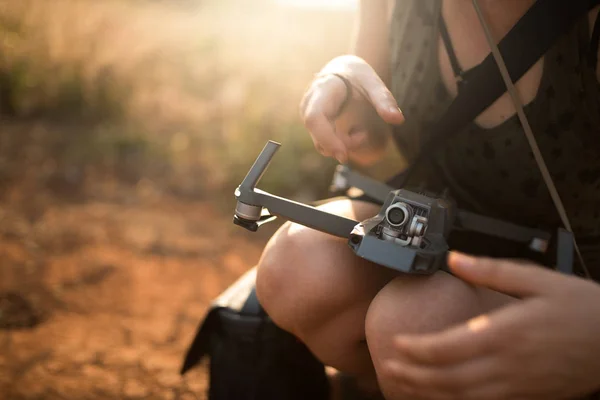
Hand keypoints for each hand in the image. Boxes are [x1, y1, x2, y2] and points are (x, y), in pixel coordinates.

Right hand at [299, 55, 403, 164]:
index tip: (344, 154)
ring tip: (362, 132)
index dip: (326, 138)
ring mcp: (309, 117)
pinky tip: (356, 132)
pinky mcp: (315, 126)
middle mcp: (309, 105)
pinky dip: (343, 144)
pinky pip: (325, 143)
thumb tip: (398, 119)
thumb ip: (384, 100)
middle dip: (341, 144)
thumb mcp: (372, 82)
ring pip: (321, 143)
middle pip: (317, 136)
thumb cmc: (356, 74)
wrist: (343, 69)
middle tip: (363, 136)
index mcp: (321, 91)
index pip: (315, 118)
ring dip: (344, 144)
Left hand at [382, 252, 599, 399]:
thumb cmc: (580, 307)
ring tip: (405, 386)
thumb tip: (453, 259)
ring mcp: (518, 386)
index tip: (396, 343)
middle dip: (414, 376)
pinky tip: (442, 398)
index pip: (449, 347)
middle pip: (449, 378)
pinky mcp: (528, 396)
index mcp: (506, 332)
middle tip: (388, 369)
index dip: (417, 349)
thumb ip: (491, 271)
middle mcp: (508, 364)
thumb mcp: (538, 279)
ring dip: (430, 394)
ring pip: (463, 398)